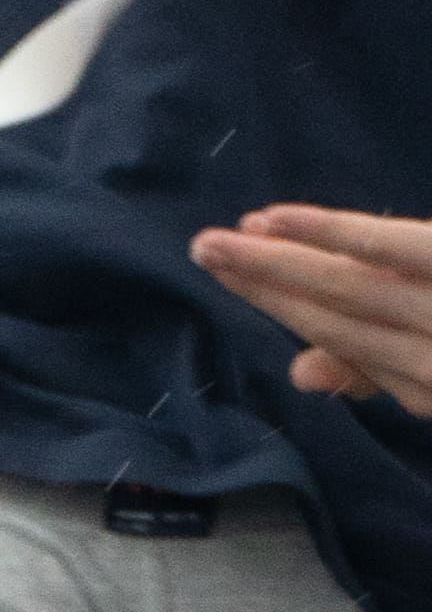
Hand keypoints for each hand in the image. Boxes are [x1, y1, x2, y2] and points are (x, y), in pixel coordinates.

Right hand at [194, 203, 431, 410]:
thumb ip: (378, 375)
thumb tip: (298, 373)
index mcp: (430, 392)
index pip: (341, 348)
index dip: (285, 310)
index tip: (230, 276)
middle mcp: (429, 364)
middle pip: (331, 322)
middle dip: (264, 287)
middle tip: (202, 251)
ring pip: (347, 289)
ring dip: (277, 262)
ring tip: (226, 236)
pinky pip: (388, 248)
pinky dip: (327, 233)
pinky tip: (274, 220)